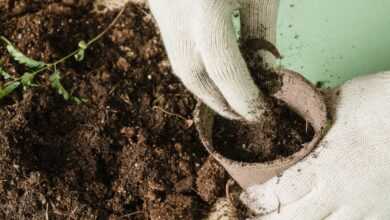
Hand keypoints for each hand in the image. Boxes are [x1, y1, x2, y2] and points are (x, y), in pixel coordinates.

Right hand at [149, 0, 278, 120]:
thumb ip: (261, 32)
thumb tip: (266, 76)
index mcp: (207, 5)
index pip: (223, 67)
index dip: (241, 97)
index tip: (258, 113)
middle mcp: (176, 13)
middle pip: (192, 74)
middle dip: (217, 101)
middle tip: (240, 115)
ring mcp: (161, 9)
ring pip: (179, 62)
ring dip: (204, 87)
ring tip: (228, 97)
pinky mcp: (157, 6)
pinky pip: (175, 44)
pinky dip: (195, 64)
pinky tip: (212, 69)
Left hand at [241, 72, 389, 219]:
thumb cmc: (386, 104)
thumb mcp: (343, 100)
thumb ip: (314, 114)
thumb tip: (290, 111)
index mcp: (326, 165)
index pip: (278, 193)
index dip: (257, 200)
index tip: (246, 197)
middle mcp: (342, 195)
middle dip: (270, 219)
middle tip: (259, 213)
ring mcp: (366, 212)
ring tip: (287, 214)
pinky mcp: (384, 217)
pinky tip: (322, 217)